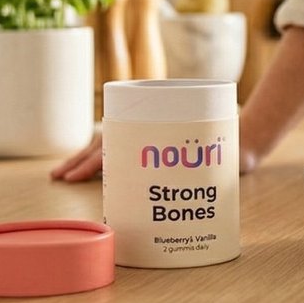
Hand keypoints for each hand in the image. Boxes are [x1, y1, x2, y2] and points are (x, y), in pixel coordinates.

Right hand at [52, 132, 263, 180]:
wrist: (243, 132)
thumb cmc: (235, 143)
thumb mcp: (230, 154)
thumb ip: (228, 163)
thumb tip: (230, 168)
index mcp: (162, 124)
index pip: (126, 141)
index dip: (103, 157)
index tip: (84, 173)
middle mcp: (149, 127)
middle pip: (109, 142)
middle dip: (83, 160)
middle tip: (61, 177)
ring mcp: (145, 136)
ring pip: (107, 145)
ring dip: (83, 160)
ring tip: (60, 176)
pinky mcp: (146, 145)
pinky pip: (116, 149)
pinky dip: (98, 160)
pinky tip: (81, 172)